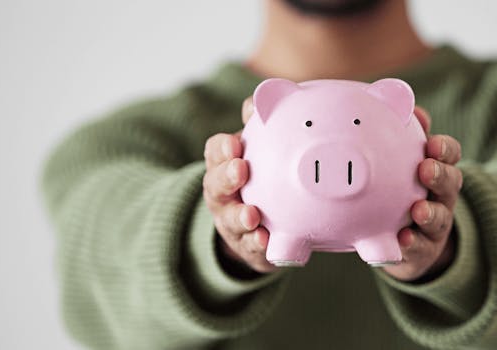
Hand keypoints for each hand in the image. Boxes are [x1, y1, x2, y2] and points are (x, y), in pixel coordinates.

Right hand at [202, 97, 275, 273]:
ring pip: (229, 219)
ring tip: (252, 215)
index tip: (235, 143)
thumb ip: (267, 125)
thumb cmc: (262, 177)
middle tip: (240, 170)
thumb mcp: (262, 149)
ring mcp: (232, 222)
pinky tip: (266, 241)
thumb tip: (281, 90)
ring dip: (239, 216)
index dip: (222, 147)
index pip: (217, 151)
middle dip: (225, 177)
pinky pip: (251, 248)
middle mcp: (223, 193)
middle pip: (215, 184)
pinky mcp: (248, 247)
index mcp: (226, 164)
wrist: (260, 226)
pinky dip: (257, 244)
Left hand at [383, 107, 462, 280]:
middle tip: (425, 169)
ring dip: (430, 213)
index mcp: (437, 170)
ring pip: (440, 217)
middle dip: (441, 175)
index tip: (432, 144)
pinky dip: (413, 244)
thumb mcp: (402, 164)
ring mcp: (435, 226)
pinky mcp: (424, 252)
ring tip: (418, 210)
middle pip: (451, 183)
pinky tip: (403, 240)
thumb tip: (402, 105)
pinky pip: (420, 249)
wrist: (407, 244)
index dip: (445, 149)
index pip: (449, 154)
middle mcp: (442, 197)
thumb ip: (402, 136)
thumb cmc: (401, 193)